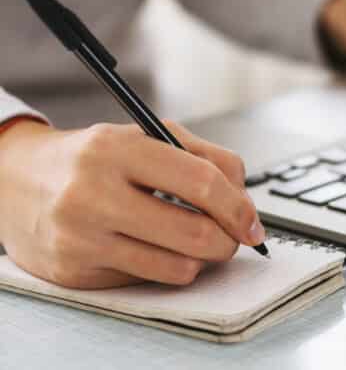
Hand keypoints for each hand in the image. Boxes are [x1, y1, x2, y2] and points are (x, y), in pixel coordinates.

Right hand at [0, 120, 264, 288]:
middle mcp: (94, 193)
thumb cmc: (92, 157)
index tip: (252, 222)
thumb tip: (242, 198)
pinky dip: (169, 267)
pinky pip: (148, 280)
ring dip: (201, 258)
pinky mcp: (75, 272)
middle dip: (228, 241)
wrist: (18, 180)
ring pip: (177, 267)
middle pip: (194, 233)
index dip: (237, 206)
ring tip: (194, 239)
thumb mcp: (145, 136)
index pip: (201, 180)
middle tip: (232, 237)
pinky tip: (159, 248)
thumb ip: (202, 156)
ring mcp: (81, 238)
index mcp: (118, 149)